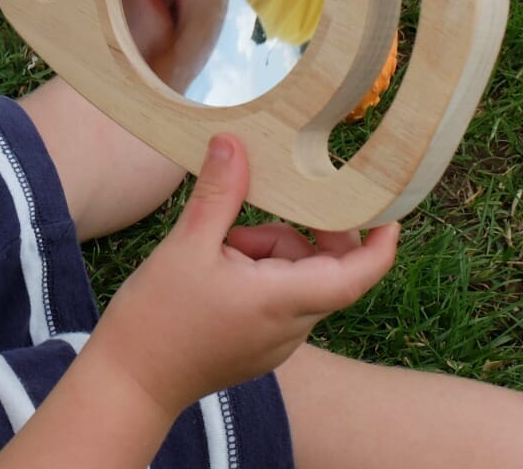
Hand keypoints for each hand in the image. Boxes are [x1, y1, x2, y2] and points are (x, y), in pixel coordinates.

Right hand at [90, 134, 399, 421]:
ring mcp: (277, 340)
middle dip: (297, 232)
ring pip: (298, 279)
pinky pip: (279, 298)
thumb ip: (219, 193)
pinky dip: (259, 271)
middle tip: (258, 209)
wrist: (131, 380)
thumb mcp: (188, 244)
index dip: (379, 243)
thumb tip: (233, 142)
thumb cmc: (160, 316)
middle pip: (324, 268)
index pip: (355, 274)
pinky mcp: (259, 344)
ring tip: (220, 245)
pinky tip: (217, 265)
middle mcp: (291, 326)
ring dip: (270, 251)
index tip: (391, 211)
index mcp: (282, 300)